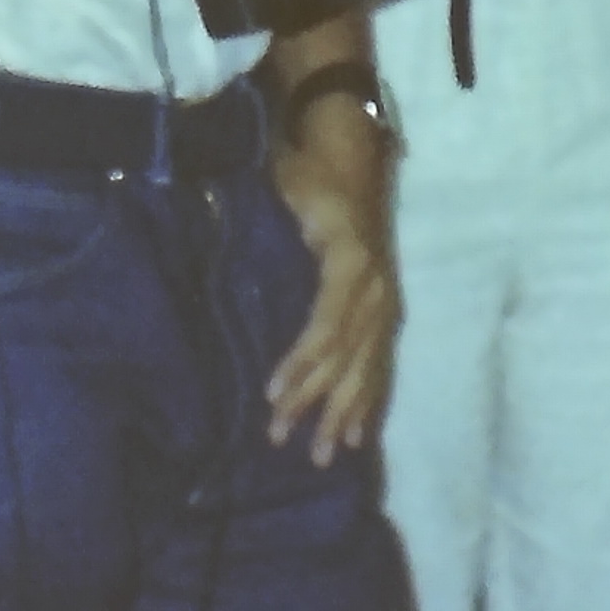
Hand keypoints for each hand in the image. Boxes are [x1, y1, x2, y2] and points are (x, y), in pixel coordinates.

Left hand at [257, 103, 400, 460]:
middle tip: (279, 439)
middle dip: (312, 401)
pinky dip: (368, 402)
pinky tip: (356, 437)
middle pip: (343, 358)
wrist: (355, 153)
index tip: (271, 396)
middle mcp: (377, 291)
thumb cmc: (313, 172)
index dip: (300, 364)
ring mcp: (385, 304)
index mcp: (353, 265)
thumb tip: (223, 248)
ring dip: (342, 414)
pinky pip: (379, 365)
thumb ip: (272, 223)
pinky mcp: (385, 312)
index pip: (325, 328)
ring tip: (321, 456)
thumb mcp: (290, 189)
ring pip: (365, 370)